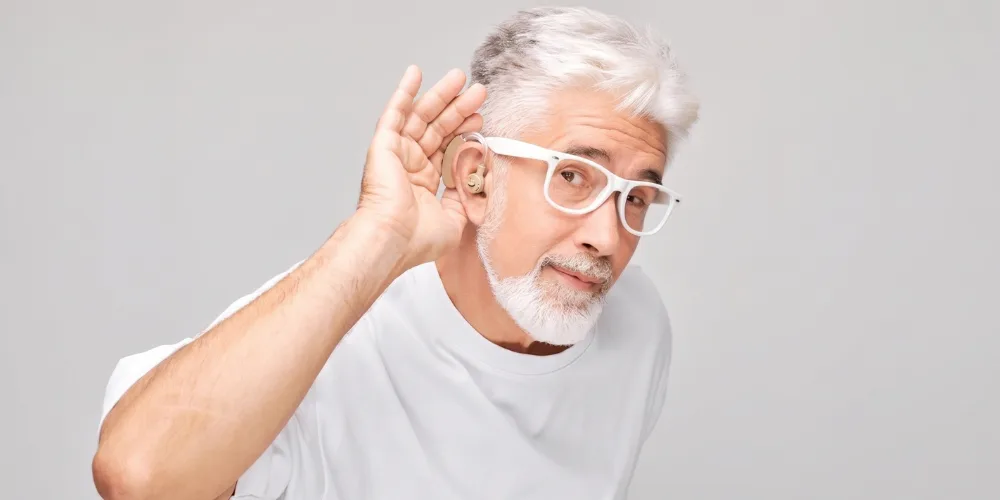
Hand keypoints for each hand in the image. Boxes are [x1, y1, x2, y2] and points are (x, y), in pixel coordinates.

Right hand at [357, 65, 486, 269]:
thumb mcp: (455, 219)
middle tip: (477, 91)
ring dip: (440, 96)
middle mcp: (409, 165)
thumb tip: (475, 180)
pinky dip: (404, 92)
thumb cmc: (417, 240)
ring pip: (421, 116)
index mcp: (423, 183)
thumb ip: (466, 198)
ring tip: (460, 78)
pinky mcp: (384, 145)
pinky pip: (395, 113)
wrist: (393, 240)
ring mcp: (396, 154)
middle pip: (438, 128)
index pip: (447, 148)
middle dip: (458, 108)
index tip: (481, 118)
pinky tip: (415, 73)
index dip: (464, 132)